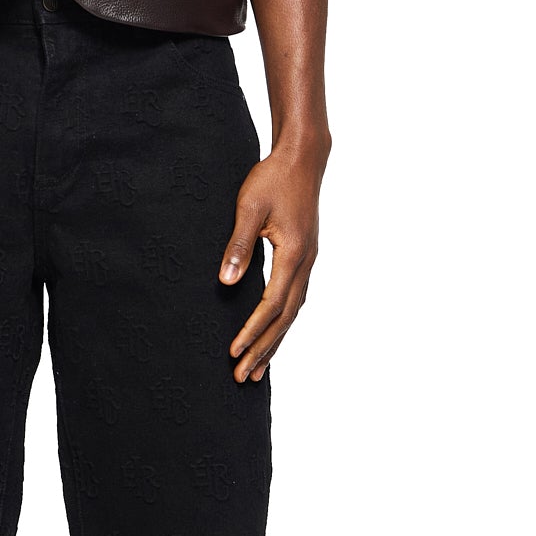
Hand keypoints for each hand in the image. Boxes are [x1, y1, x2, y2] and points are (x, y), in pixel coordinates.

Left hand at [219, 143, 325, 382]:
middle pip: (285, 318)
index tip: (234, 352)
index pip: (271, 305)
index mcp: (294, 254)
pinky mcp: (306, 258)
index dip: (252, 331)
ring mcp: (309, 262)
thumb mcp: (249, 207)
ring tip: (258, 369)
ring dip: (275, 342)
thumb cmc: (273, 179)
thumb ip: (238, 244)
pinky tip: (273, 334)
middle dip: (263, 349)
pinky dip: (283, 323)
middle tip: (243, 377)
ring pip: (293, 313)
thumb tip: (226, 282)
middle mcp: (306, 264)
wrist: (303, 159)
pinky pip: (295, 300)